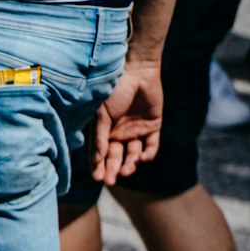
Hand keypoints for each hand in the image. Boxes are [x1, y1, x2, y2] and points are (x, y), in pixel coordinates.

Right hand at [91, 58, 163, 185]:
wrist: (138, 70)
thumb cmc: (115, 90)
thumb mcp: (102, 116)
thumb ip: (99, 139)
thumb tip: (96, 162)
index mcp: (105, 132)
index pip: (100, 155)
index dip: (99, 167)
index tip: (99, 178)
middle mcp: (119, 134)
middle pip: (116, 158)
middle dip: (114, 169)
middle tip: (112, 180)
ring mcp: (136, 131)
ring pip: (133, 156)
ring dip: (130, 164)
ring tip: (128, 168)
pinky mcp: (153, 126)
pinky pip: (151, 146)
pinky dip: (147, 154)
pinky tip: (142, 156)